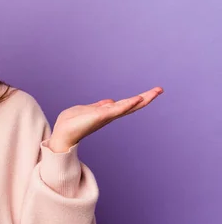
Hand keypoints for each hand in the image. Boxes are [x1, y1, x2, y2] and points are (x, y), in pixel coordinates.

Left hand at [49, 86, 163, 150]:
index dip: (139, 98)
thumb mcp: (87, 110)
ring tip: (154, 93)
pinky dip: (127, 105)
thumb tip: (110, 102)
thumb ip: (99, 106)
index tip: (152, 92)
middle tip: (160, 90)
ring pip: (127, 106)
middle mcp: (110, 115)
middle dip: (146, 98)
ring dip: (141, 99)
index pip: (126, 104)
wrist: (62, 134)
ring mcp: (106, 116)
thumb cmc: (72, 123)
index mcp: (107, 112)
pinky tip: (136, 99)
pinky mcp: (100, 116)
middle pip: (132, 105)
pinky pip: (116, 110)